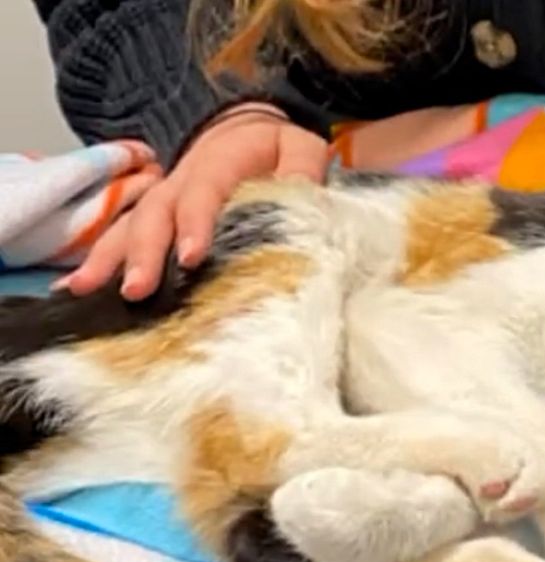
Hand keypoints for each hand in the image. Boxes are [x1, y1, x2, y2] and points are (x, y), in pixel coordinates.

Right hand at [58, 104, 331, 299]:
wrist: (244, 129)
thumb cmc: (274, 146)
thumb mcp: (299, 146)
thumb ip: (303, 168)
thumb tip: (305, 199)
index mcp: (217, 163)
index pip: (203, 192)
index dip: (195, 223)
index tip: (192, 258)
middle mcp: (180, 183)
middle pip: (154, 215)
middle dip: (143, 253)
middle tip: (137, 289)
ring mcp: (162, 201)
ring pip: (128, 226)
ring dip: (107, 258)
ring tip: (84, 289)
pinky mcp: (154, 219)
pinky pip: (122, 237)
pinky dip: (101, 260)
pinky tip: (80, 289)